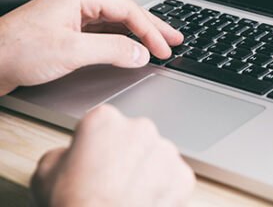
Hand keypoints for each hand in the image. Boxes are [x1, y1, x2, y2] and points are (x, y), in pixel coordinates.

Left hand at [0, 0, 182, 94]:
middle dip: (152, 27)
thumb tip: (140, 53)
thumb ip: (112, 51)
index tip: (164, 48)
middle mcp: (78, 0)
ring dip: (137, 35)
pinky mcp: (67, 30)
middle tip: (175, 39)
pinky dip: (120, 41)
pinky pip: (102, 32)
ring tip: (160, 44)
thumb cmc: (16, 51)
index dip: (150, 31)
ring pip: (115, 23)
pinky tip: (131, 49)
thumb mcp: (72, 51)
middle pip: (125, 12)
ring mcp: (72, 15)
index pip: (127, 10)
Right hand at [31, 104, 195, 206]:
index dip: (96, 145)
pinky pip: (174, 179)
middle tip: (110, 181)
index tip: (93, 160)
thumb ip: (64, 152)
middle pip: (134, 138)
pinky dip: (164, 190)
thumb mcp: (45, 172)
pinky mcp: (182, 175)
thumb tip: (71, 156)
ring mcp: (165, 151)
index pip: (103, 124)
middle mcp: (140, 128)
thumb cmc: (73, 204)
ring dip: (146, 172)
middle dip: (126, 156)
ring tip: (127, 195)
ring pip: (156, 157)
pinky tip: (144, 201)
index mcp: (105, 120)